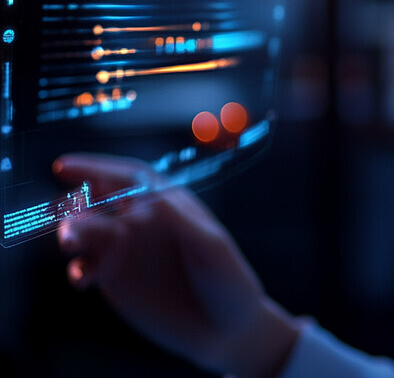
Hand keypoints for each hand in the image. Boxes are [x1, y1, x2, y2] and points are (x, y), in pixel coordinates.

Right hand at [53, 153, 300, 377]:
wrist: (224, 327)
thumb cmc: (226, 278)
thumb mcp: (212, 247)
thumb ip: (182, 222)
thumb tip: (154, 195)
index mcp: (166, 202)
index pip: (128, 177)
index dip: (96, 168)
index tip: (65, 166)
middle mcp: (142, 221)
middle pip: (99, 202)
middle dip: (78, 204)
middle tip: (71, 219)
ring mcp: (126, 249)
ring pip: (86, 232)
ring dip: (72, 233)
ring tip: (70, 241)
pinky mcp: (115, 279)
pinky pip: (85, 267)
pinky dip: (77, 268)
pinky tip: (81, 276)